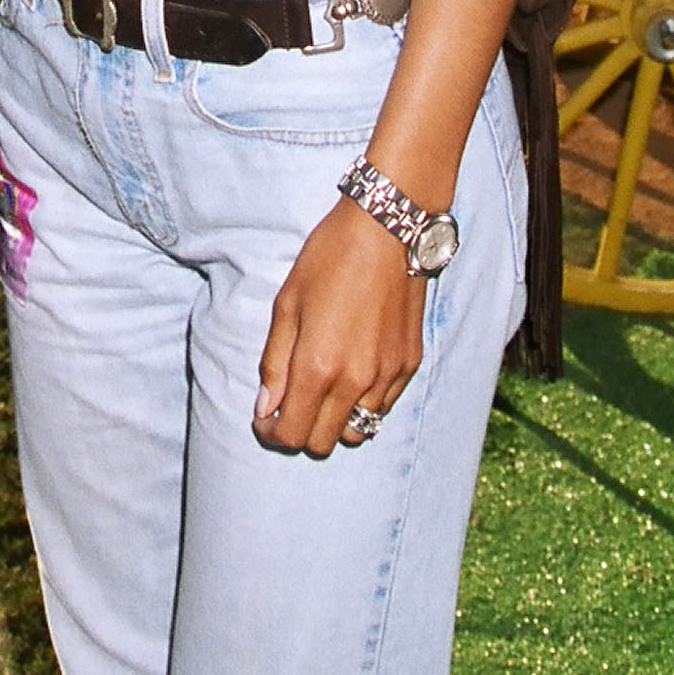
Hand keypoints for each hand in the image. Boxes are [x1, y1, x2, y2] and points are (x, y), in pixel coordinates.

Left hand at [253, 200, 423, 456]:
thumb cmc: (329, 260)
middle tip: (290, 406)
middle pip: (323, 443)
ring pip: (358, 432)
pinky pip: (383, 408)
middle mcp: (356, 381)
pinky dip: (364, 404)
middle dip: (300, 431)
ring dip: (335, 422)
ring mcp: (387, 376)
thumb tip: (265, 408)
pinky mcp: (409, 366)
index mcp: (318, 366)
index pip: (291, 435)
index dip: (271, 434)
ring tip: (323, 391)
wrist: (387, 231)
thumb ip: (275, 362)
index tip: (264, 419)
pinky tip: (352, 373)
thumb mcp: (287, 304)